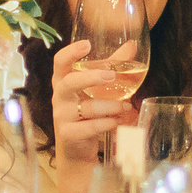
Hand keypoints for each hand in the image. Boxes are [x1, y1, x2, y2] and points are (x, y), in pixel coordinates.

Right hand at [49, 38, 134, 192]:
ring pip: (87, 107)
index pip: (59, 62)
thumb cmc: (88, 111)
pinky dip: (107, 123)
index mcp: (63, 81)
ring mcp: (61, 116)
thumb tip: (131, 45)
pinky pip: (90, 126)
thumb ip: (112, 66)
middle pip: (69, 82)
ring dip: (111, 106)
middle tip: (112, 76)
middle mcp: (59, 96)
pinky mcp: (68, 134)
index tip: (86, 44)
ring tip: (127, 106)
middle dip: (91, 77)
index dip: (70, 52)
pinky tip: (117, 122)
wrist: (78, 148)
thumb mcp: (97, 88)